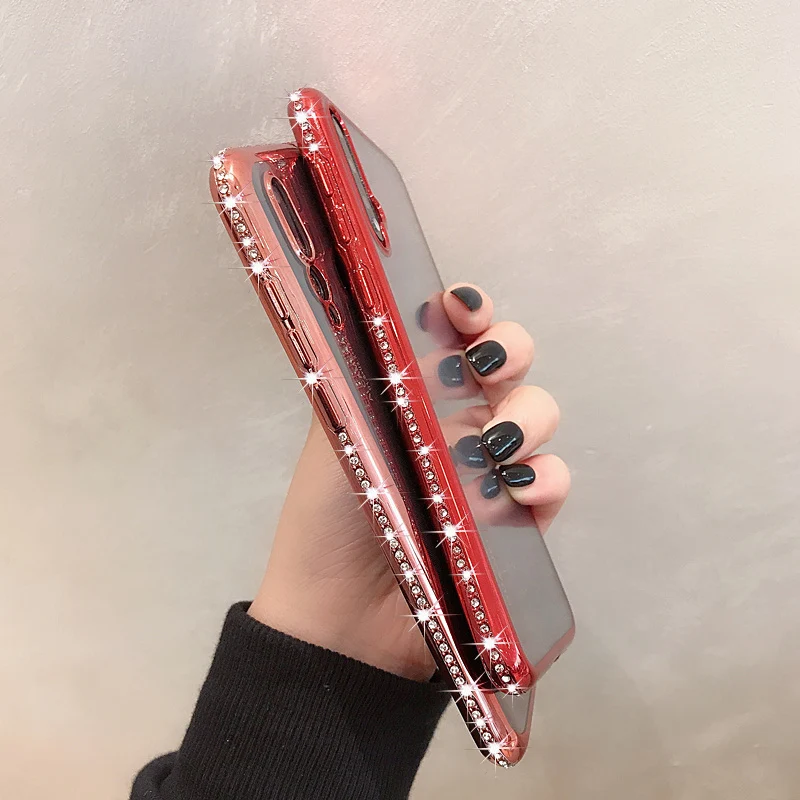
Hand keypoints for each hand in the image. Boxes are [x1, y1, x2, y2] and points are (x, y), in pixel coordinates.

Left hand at [248, 284, 570, 680]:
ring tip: (497, 447)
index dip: (467, 312)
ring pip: (537, 414)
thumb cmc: (327, 520)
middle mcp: (456, 421)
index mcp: (412, 396)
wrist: (342, 619)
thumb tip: (397, 321)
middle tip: (486, 366)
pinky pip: (551, 482)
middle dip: (509, 350)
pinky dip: (545, 478)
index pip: (452, 336)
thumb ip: (364, 378)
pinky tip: (518, 490)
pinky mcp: (516, 519)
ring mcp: (490, 469)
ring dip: (528, 415)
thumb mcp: (334, 437)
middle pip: (508, 364)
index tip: (463, 307)